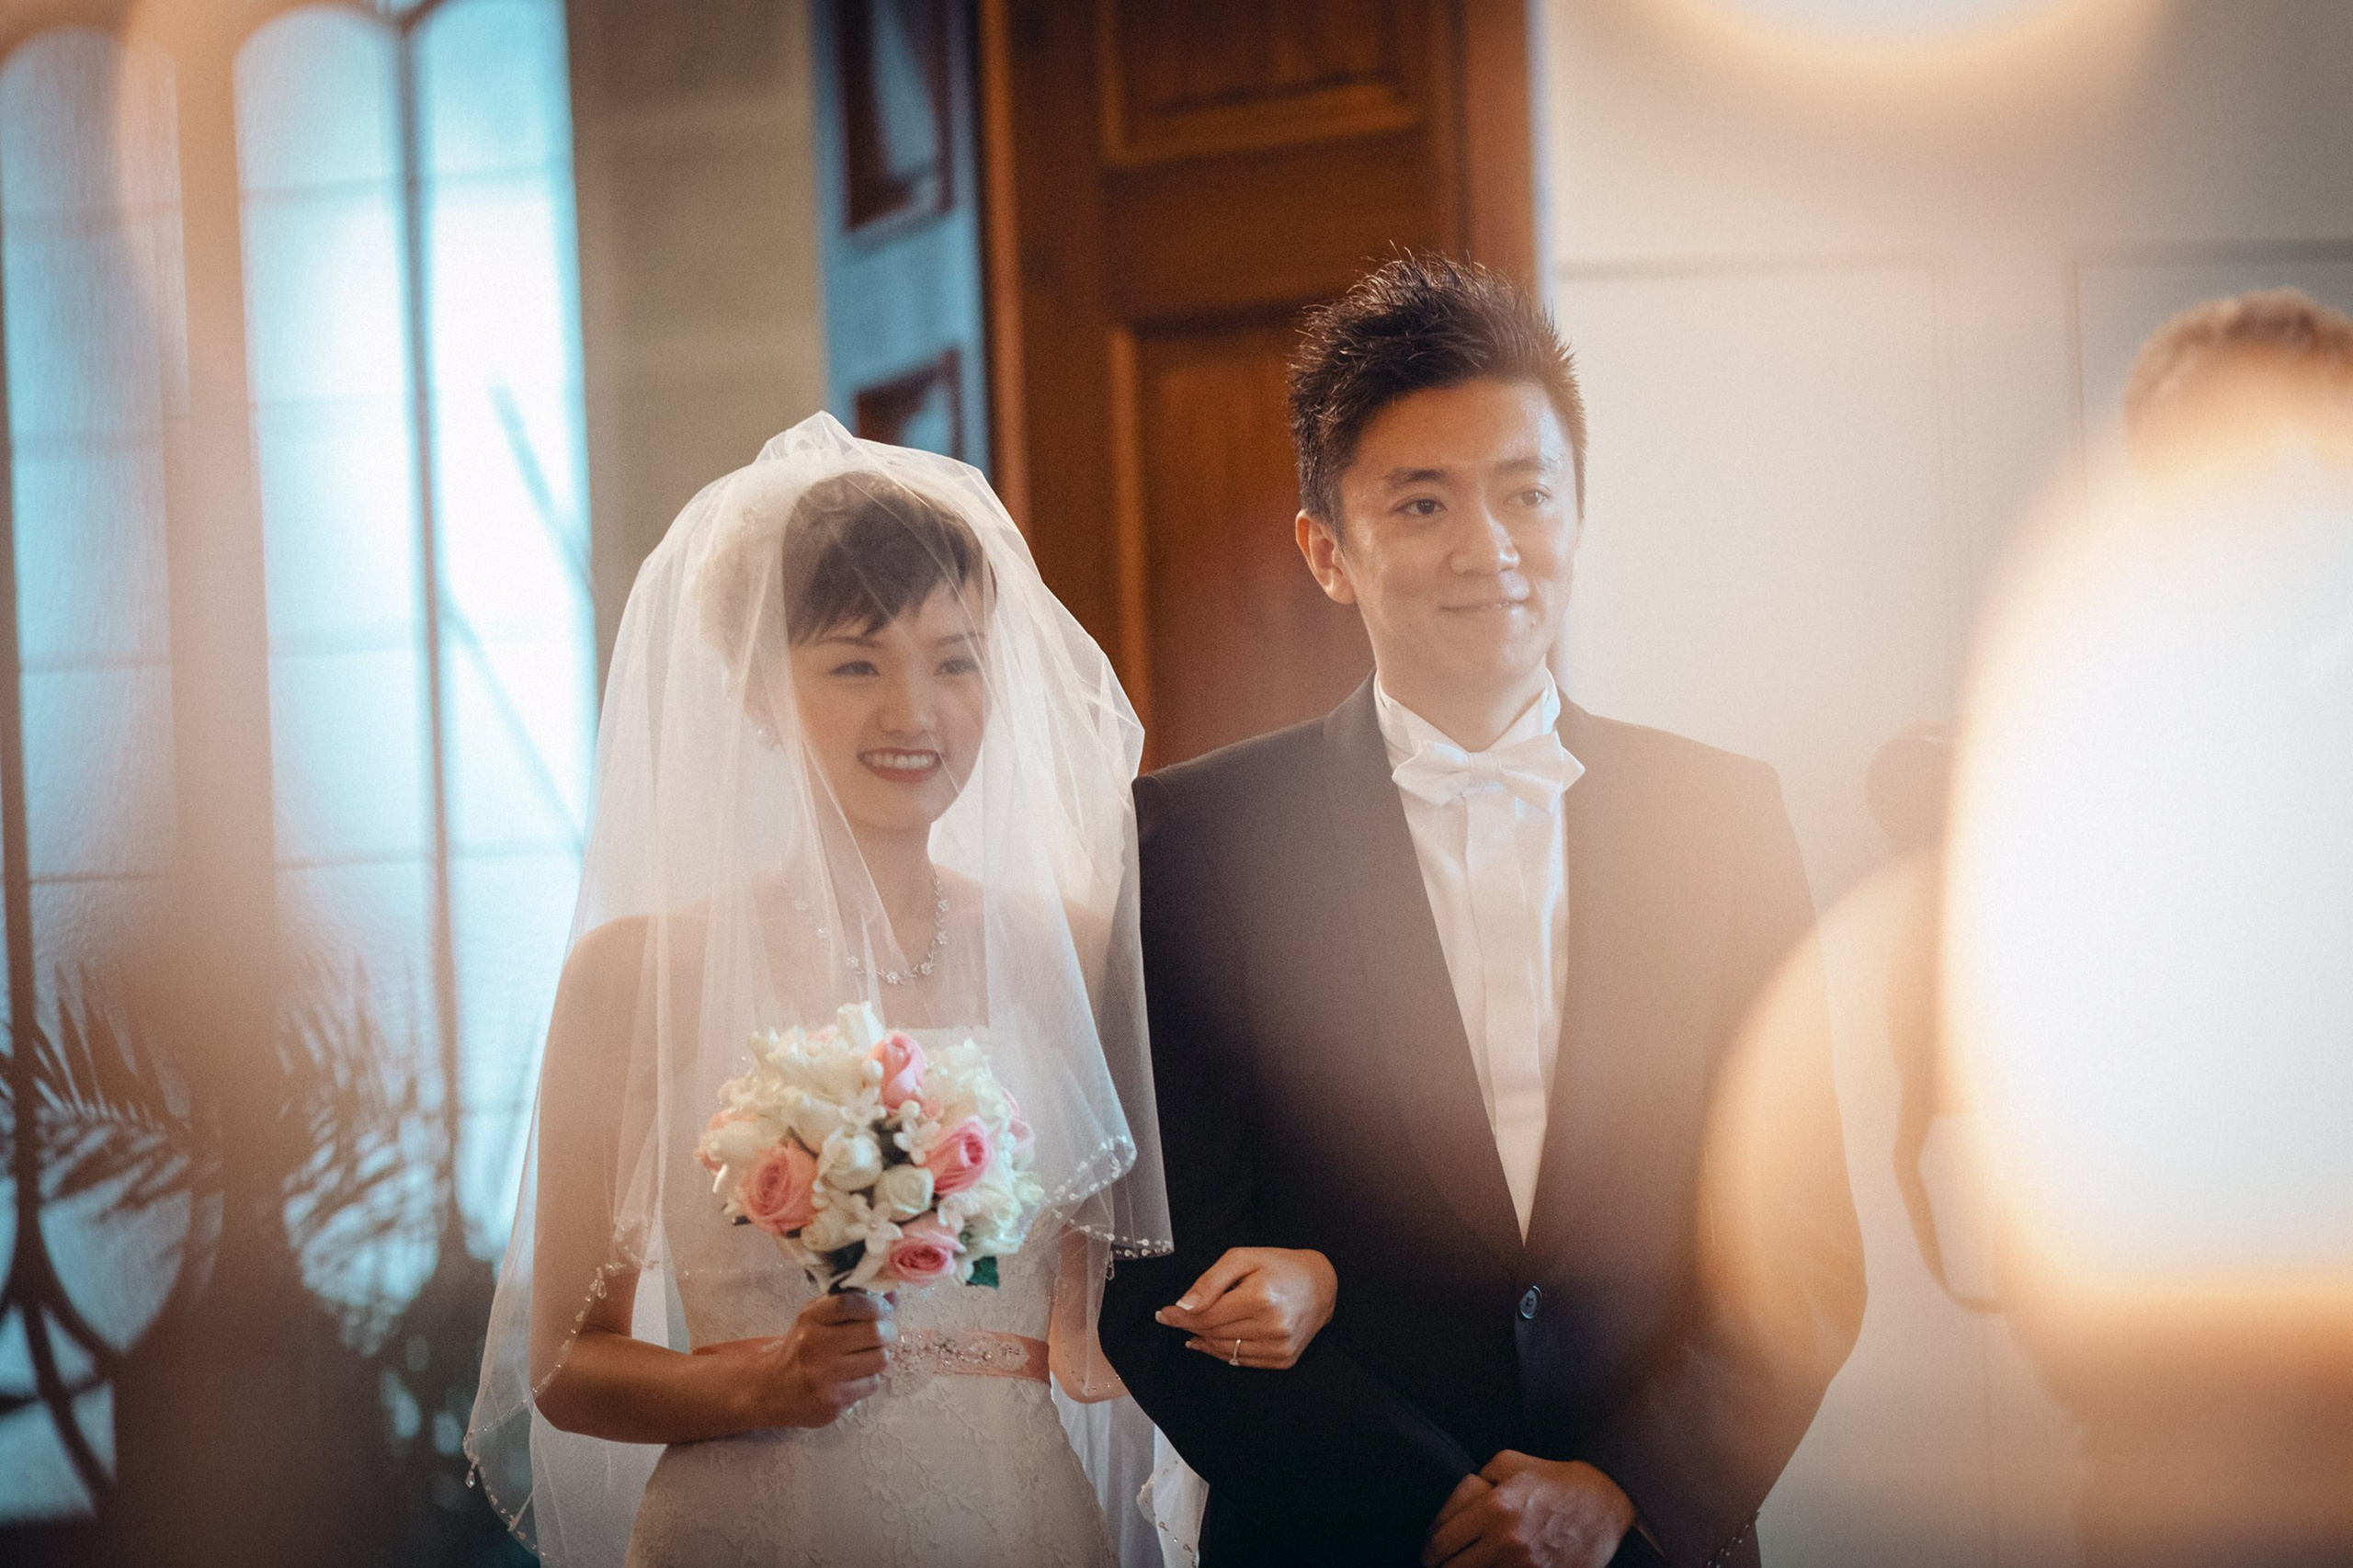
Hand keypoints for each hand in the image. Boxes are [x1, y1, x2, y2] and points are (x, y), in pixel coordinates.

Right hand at [695, 1291, 896, 1427]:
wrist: (771, 1389)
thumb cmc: (801, 1347)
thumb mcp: (817, 1318)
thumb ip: (853, 1303)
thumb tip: (894, 1296)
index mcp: (810, 1319)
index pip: (851, 1303)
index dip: (875, 1304)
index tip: (883, 1309)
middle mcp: (815, 1346)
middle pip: (874, 1332)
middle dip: (887, 1331)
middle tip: (884, 1333)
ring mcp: (824, 1377)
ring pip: (879, 1360)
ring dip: (879, 1356)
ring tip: (867, 1355)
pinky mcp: (832, 1403)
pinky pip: (871, 1384)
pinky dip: (869, 1378)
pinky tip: (854, 1376)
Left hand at [1154, 1246, 1336, 1368]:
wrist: (1321, 1284)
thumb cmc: (1279, 1266)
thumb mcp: (1243, 1258)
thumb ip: (1211, 1281)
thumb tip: (1183, 1306)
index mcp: (1261, 1298)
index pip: (1207, 1315)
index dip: (1180, 1316)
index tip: (1162, 1314)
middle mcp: (1272, 1326)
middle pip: (1213, 1334)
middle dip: (1189, 1326)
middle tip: (1174, 1319)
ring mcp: (1280, 1346)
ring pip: (1225, 1351)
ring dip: (1204, 1341)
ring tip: (1193, 1330)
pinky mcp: (1284, 1359)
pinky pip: (1242, 1361)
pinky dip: (1224, 1352)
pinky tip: (1213, 1341)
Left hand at [1420, 1453, 1635, 1567]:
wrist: (1603, 1502)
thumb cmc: (1555, 1481)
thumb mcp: (1510, 1462)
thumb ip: (1477, 1477)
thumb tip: (1453, 1502)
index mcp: (1494, 1507)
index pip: (1441, 1541)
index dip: (1429, 1550)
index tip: (1430, 1552)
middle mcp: (1507, 1539)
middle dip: (1442, 1567)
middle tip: (1441, 1564)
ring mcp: (1526, 1565)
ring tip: (1466, 1565)